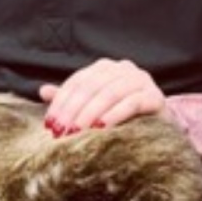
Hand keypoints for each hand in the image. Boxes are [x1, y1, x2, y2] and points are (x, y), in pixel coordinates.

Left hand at [40, 59, 167, 134]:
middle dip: (73, 110)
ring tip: (78, 132)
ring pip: (110, 93)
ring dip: (91, 114)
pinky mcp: (155, 96)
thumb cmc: (120, 116)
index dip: (61, 102)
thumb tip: (42, 91)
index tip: (49, 124)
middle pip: (92, 86)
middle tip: (61, 132)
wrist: (159, 127)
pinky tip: (102, 128)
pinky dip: (114, 115)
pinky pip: (132, 103)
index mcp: (105, 67)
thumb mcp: (92, 107)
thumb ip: (71, 99)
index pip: (77, 82)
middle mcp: (123, 68)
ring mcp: (141, 79)